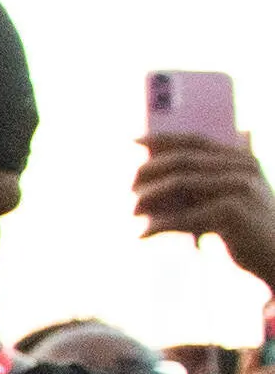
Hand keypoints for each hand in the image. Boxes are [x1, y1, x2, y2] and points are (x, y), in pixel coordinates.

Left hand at [137, 133, 274, 281]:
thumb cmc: (246, 232)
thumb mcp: (224, 202)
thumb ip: (200, 185)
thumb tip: (152, 172)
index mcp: (241, 160)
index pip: (196, 141)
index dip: (163, 139)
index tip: (132, 141)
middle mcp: (243, 168)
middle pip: (183, 160)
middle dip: (150, 171)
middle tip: (127, 189)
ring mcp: (240, 187)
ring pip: (180, 183)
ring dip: (150, 197)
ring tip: (131, 212)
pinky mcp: (233, 212)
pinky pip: (184, 216)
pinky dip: (159, 225)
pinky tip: (142, 235)